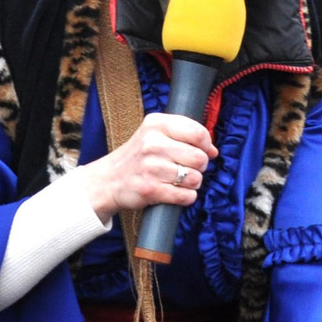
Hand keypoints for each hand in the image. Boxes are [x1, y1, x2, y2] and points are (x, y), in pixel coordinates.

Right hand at [87, 114, 215, 222]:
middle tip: (186, 168)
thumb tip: (213, 151)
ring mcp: (151, 167)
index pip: (198, 133)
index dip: (206, 145)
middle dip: (199, 167)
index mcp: (156, 124)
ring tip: (178, 181)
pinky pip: (186, 196)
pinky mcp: (150, 189)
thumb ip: (185, 135)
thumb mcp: (154, 134)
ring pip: (195, 178)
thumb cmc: (138, 157)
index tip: (201, 151)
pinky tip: (176, 193)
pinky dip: (186, 197)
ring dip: (193, 183)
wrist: (108, 180)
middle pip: (200, 158)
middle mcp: (152, 143)